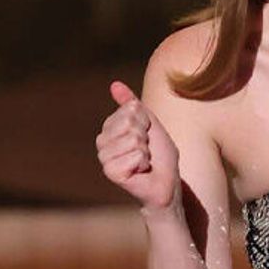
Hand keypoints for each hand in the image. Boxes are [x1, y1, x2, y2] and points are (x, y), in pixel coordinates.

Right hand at [96, 81, 180, 212]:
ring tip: (144, 161)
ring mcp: (105, 158)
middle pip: (128, 122)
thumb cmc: (159, 156)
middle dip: (145, 136)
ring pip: (132, 139)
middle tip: (146, 150)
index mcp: (110, 127)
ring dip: (145, 151)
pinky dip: (144, 163)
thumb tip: (114, 84)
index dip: (145, 121)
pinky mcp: (111, 172)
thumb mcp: (150, 124)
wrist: (165, 184)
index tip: (147, 136)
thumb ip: (133, 104)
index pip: (128, 109)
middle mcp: (102, 142)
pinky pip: (134, 156)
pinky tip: (140, 171)